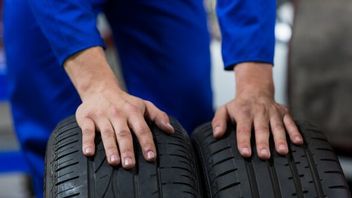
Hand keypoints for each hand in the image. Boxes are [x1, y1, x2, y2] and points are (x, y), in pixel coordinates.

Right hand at [64, 47, 173, 167]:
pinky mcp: (86, 117)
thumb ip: (158, 116)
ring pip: (107, 134)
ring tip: (114, 162)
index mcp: (133, 112)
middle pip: (124, 134)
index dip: (147, 143)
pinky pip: (87, 131)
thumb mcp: (144, 105)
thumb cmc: (126, 102)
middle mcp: (118, 114)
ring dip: (110, 148)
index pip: (142, 129)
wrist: (100, 88)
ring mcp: (102, 115)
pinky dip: (87, 141)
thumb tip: (171, 130)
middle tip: (130, 165)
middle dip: (127, 149)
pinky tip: (88, 153)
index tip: (151, 157)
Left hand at [211, 63, 302, 159]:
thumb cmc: (239, 105)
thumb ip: (219, 122)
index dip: (244, 141)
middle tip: (264, 156)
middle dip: (263, 142)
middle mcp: (259, 112)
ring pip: (277, 126)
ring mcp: (273, 112)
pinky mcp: (283, 113)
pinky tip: (298, 142)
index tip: (245, 153)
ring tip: (282, 152)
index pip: (243, 128)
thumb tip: (217, 135)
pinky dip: (295, 131)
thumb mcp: (224, 110)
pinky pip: (290, 122)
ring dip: (281, 139)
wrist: (255, 89)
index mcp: (244, 113)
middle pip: (261, 128)